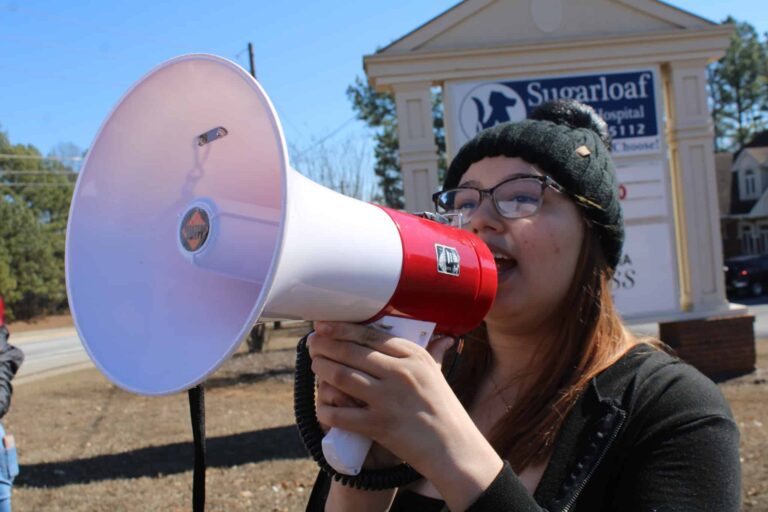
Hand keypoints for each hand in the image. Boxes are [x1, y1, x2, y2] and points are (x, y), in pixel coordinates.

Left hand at [307, 321, 476, 477]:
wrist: (454, 450)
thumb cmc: (444, 410)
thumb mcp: (437, 375)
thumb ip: (433, 352)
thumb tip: (443, 335)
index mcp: (414, 356)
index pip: (369, 335)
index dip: (341, 329)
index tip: (323, 325)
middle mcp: (400, 373)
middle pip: (351, 352)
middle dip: (325, 345)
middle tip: (312, 343)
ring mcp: (388, 399)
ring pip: (342, 376)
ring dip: (322, 369)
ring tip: (315, 365)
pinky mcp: (379, 425)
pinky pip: (341, 414)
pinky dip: (326, 408)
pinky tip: (322, 404)